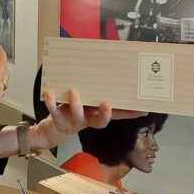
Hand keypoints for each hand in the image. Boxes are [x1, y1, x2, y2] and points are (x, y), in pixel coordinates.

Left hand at [31, 88, 146, 149]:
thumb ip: (95, 88)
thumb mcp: (86, 98)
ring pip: (77, 116)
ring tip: (74, 92)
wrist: (53, 128)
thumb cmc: (72, 108)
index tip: (143, 110)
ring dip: (76, 104)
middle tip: (107, 103)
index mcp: (96, 114)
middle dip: (104, 114)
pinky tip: (50, 93)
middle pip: (100, 122)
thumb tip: (106, 66)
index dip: (129, 114)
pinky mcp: (58, 121)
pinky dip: (51, 103)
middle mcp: (87, 120)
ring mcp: (73, 122)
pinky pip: (54, 112)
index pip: (117, 115)